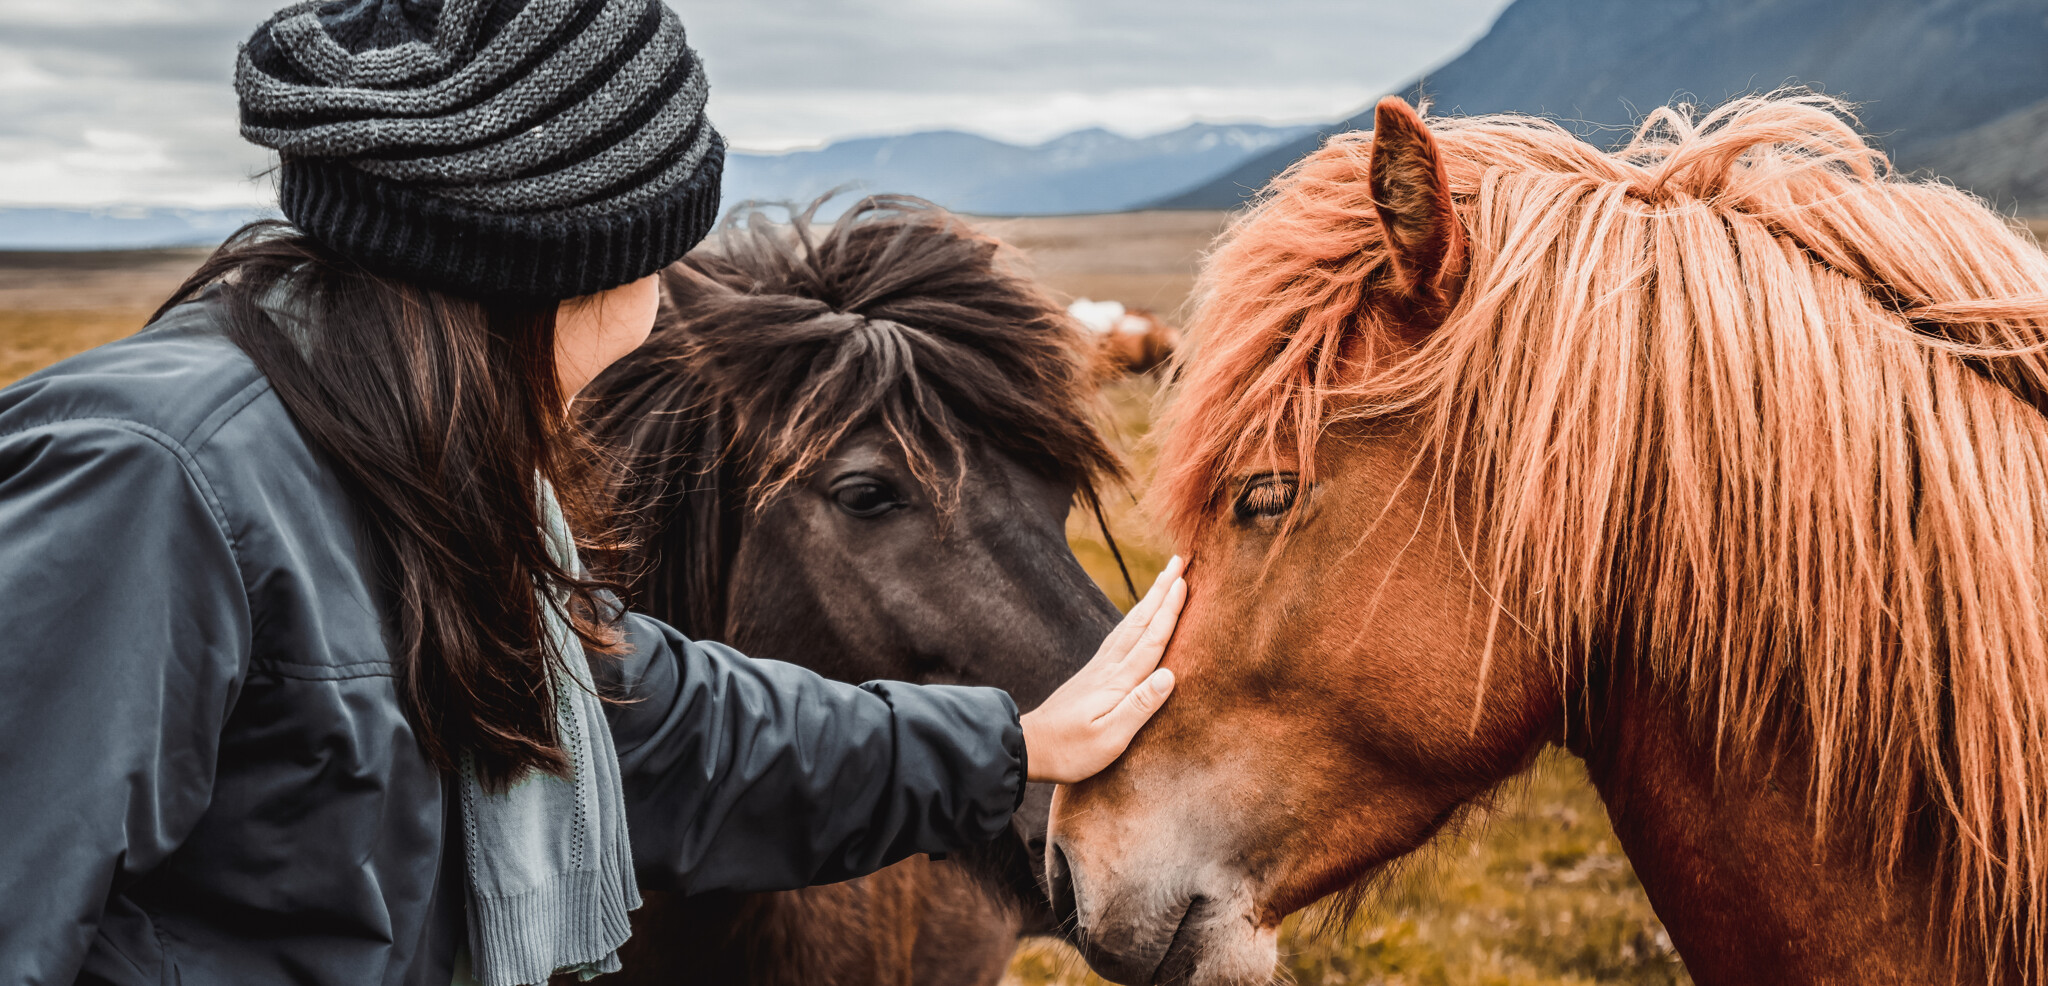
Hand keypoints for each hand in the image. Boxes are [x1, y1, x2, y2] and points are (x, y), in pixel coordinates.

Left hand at [1020, 556, 1186, 783]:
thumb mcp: (1109, 738)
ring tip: (1164, 580)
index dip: (1169, 611)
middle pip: (1140, 622)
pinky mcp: (1092, 675)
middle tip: (1179, 561)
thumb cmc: (1071, 751)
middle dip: (1161, 591)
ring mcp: (1098, 669)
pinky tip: (1135, 617)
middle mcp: (1109, 668)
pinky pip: (1119, 637)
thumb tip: (1170, 674)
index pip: (1151, 640)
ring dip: (1148, 600)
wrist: (1030, 748)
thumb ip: (1140, 706)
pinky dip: (1133, 619)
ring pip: (1129, 625)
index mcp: (1119, 682)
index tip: (1184, 581)